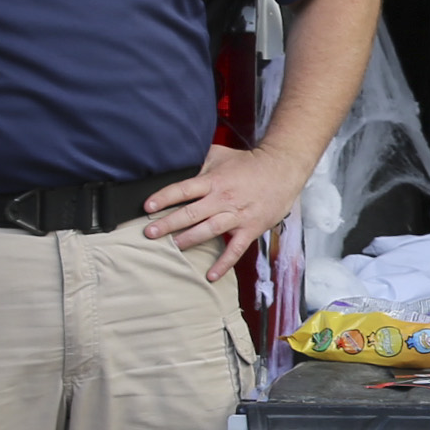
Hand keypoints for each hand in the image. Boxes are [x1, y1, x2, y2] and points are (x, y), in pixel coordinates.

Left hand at [145, 141, 307, 281]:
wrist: (282, 170)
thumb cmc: (250, 163)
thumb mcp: (221, 154)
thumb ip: (200, 162)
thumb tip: (178, 163)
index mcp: (214, 180)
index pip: (184, 189)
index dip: (164, 198)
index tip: (147, 207)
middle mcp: (223, 199)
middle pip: (191, 213)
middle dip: (168, 224)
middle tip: (150, 233)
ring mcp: (237, 215)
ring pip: (209, 230)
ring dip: (189, 240)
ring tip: (173, 246)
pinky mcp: (250, 228)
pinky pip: (235, 249)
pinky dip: (224, 263)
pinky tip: (211, 275)